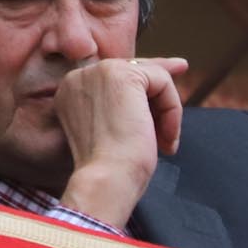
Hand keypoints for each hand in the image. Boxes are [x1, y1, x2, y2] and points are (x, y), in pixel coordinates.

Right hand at [53, 56, 186, 228]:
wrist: (107, 179)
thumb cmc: (113, 166)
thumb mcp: (116, 128)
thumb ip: (127, 100)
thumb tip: (170, 68)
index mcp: (70, 91)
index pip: (116, 76)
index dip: (148, 79)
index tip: (177, 68)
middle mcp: (78, 76)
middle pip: (136, 73)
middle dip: (160, 100)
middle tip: (172, 127)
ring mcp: (97, 72)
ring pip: (152, 78)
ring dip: (167, 112)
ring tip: (164, 142)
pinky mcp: (121, 74)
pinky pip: (162, 82)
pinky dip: (172, 110)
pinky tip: (166, 137)